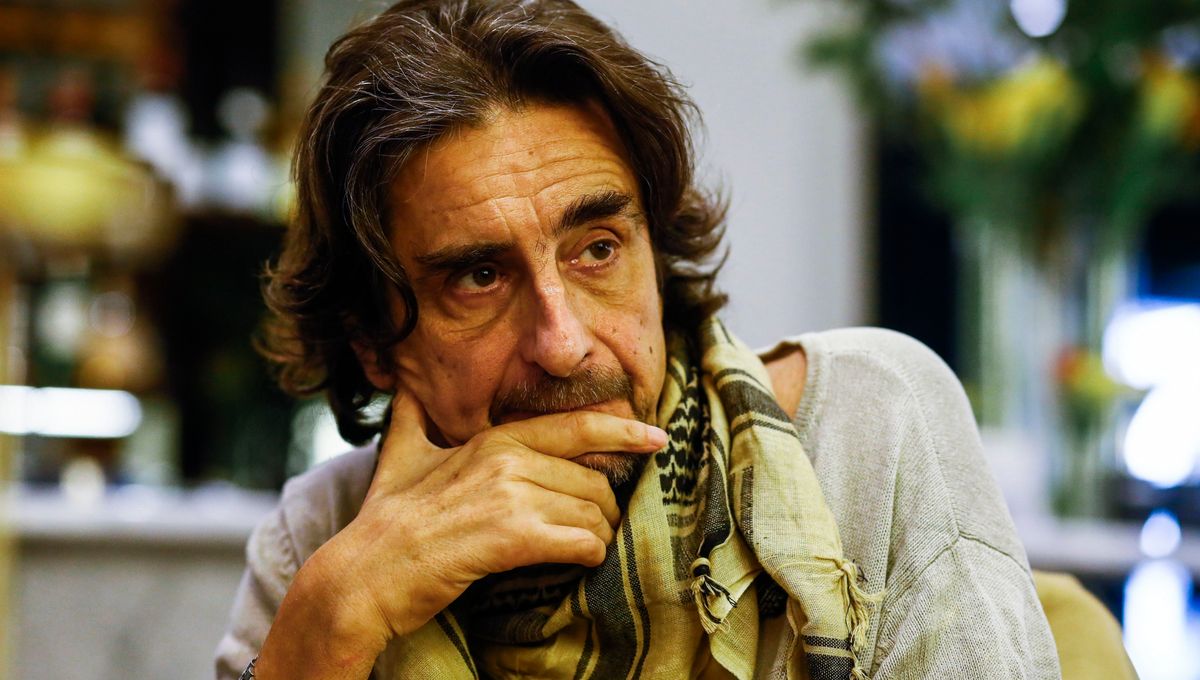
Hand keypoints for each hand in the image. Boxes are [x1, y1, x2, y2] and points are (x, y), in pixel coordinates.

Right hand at [255, 388, 665, 678]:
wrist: (362, 574)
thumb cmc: (384, 519)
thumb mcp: (399, 453)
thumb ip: (411, 415)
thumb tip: (405, 385)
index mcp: (492, 438)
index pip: (576, 427)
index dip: (624, 432)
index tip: (655, 438)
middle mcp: (506, 458)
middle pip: (593, 480)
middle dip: (604, 508)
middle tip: (596, 527)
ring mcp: (509, 497)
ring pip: (592, 513)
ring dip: (597, 536)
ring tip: (581, 550)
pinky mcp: (511, 538)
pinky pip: (580, 542)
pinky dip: (588, 555)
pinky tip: (579, 563)